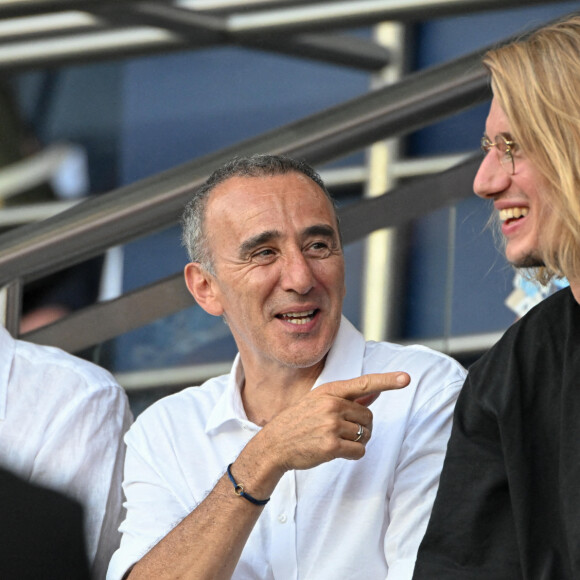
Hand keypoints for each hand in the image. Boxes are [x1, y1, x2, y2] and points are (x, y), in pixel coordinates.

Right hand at [248, 372, 409, 478]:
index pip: (364, 383)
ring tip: (336, 440)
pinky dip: (353, 453)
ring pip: (365, 434)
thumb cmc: (298, 422)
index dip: (387, 381)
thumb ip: (349, 398)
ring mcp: (331, 425)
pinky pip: (359, 450)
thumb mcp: (319, 403)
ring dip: (357, 441)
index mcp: (329, 391)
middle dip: (361, 426)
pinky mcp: (332, 445)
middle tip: (341, 431)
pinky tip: (336, 452)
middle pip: (368, 416)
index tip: (406, 378)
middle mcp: (332, 405)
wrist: (274, 444)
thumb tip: (376, 391)